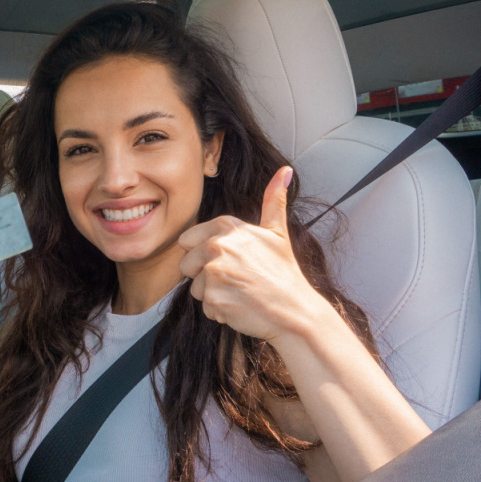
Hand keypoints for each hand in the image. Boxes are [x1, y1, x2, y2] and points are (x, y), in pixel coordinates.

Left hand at [178, 167, 338, 341]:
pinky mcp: (214, 298)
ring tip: (240, 292)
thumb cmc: (284, 273)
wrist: (295, 311)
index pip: (187, 240)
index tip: (230, 260)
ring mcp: (214, 272)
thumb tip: (284, 170)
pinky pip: (205, 307)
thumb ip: (274, 201)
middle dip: (204, 276)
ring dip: (213, 294)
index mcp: (227, 227)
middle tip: (237, 279)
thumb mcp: (278, 233)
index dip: (204, 253)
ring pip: (195, 288)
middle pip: (186, 265)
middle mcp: (217, 245)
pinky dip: (220, 311)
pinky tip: (241, 306)